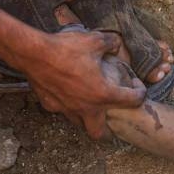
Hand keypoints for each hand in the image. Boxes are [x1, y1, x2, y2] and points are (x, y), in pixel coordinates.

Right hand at [20, 28, 146, 139]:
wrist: (32, 53)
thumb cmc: (65, 48)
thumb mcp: (95, 40)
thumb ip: (111, 43)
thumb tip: (116, 45)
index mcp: (103, 94)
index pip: (133, 101)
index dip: (140, 92)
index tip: (136, 85)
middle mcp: (86, 107)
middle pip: (100, 133)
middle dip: (109, 131)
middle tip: (112, 118)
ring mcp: (67, 108)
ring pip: (80, 123)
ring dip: (87, 118)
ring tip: (91, 106)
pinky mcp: (50, 105)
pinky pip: (62, 110)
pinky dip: (68, 106)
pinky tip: (68, 94)